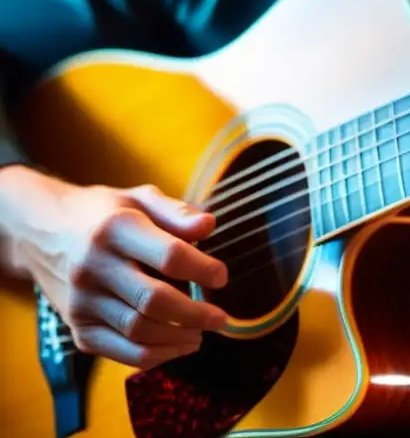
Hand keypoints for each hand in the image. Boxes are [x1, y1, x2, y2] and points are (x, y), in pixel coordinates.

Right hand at [1, 167, 227, 369]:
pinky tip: (178, 346)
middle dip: (196, 314)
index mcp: (115, 228)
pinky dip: (155, 355)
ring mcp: (81, 301)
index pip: (169, 255)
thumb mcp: (140, 198)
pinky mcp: (76, 327)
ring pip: (138, 331)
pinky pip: (120, 351)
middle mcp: (93, 266)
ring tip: (203, 332)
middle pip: (154, 300)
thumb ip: (177, 212)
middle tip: (221, 318)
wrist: (41, 232)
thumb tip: (210, 226)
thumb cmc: (105, 213)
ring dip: (179, 338)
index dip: (203, 269)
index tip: (222, 277)